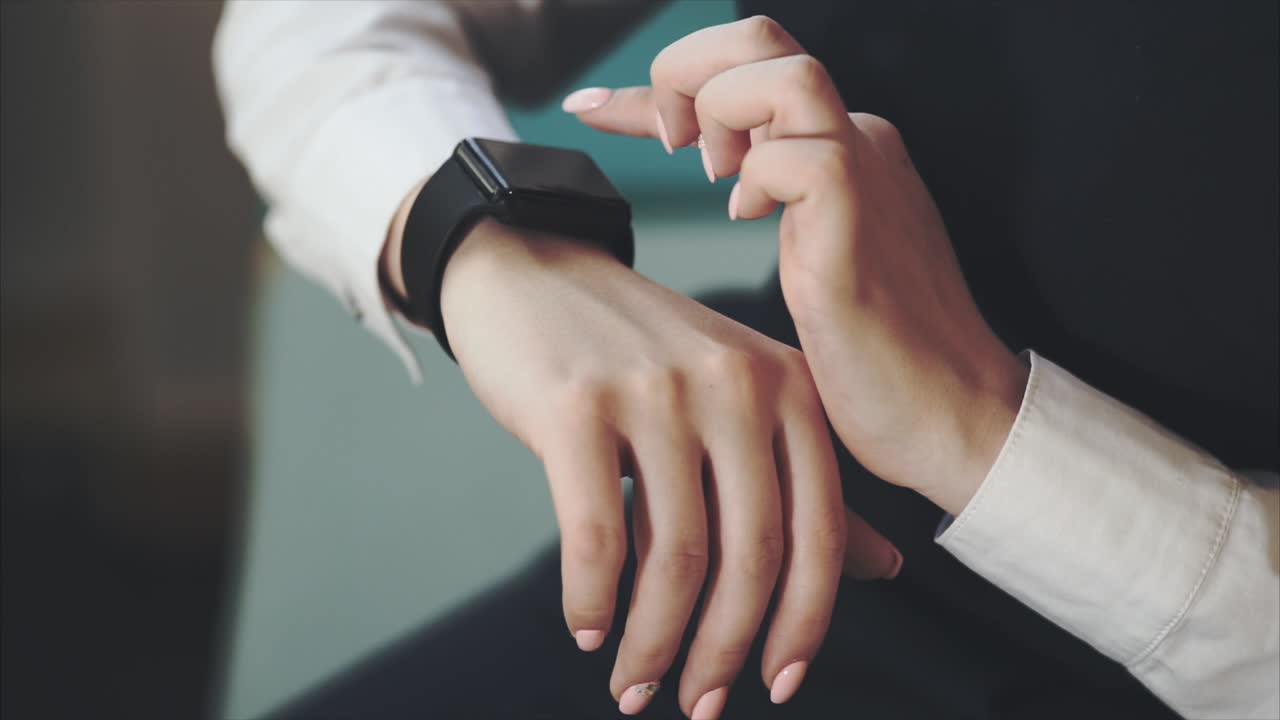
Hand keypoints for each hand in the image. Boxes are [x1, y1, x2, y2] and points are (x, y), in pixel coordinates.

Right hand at [382, 211, 901, 714]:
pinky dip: (593, 599)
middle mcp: (736, 385)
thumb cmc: (636, 354)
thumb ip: (805, 485)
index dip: (804, 625)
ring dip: (653, 643)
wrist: (531, 275)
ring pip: (676, 556)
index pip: (818, 532)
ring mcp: (658, 393)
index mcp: (788, 388)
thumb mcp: (735, 406)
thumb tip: (886, 568)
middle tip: (698, 705)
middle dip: (725, 651)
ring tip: (633, 685)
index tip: (777, 685)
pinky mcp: (579, 406)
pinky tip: (587, 627)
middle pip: (752, 555)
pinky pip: (598, 535)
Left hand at [564, 16, 1027, 516]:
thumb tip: (709, 168)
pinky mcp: (858, 221)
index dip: (659, 80)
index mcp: (842, 147)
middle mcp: (855, 143)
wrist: (947, 414)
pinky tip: (749, 218)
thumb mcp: (805, 255)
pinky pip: (800, 156)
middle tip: (665, 142)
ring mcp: (864, 174)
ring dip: (720, 108)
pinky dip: (757, 176)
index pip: (745, 70)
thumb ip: (766, 198)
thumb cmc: (873, 354)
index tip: (591, 107)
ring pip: (785, 73)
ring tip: (707, 171)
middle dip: (683, 70)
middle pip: (761, 41)